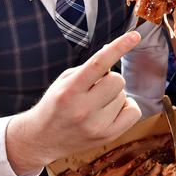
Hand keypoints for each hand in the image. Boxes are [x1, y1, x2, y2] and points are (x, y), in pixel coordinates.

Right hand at [6, 31, 142, 173]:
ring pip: (124, 95)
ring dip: (114, 95)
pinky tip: (111, 111)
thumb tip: (112, 50)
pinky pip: (134, 112)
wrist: (41, 139)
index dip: (118, 47)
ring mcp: (96, 126)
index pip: (98, 63)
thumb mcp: (65, 81)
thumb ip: (89, 67)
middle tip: (96, 88)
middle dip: (110, 79)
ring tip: (97, 104)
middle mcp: (83, 109)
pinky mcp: (108, 137)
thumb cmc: (55, 104)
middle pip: (117, 80)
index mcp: (69, 90)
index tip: (135, 36)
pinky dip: (126, 107)